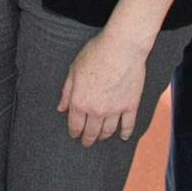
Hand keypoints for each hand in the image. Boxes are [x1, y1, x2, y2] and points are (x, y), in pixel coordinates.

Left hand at [57, 27, 158, 146]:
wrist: (121, 48)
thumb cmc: (95, 54)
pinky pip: (128, 125)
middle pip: (91, 131)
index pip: (75, 124)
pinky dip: (126, 133)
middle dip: (87, 139)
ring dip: (103, 136)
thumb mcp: (74, 70)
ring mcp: (115, 109)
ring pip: (108, 131)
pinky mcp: (130, 105)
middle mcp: (96, 110)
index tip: (74, 135)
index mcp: (80, 101)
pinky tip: (123, 137)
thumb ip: (66, 92)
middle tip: (87, 142)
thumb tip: (61, 108)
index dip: (74, 132)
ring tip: (101, 138)